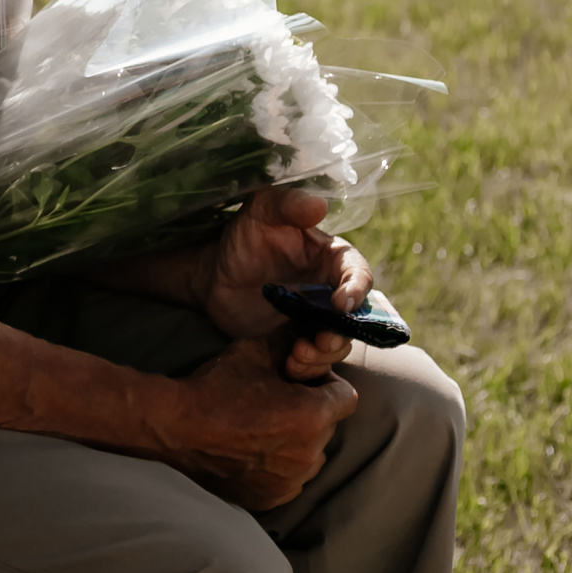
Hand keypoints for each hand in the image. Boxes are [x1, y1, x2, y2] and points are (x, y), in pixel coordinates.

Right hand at [160, 337, 358, 509]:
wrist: (174, 427)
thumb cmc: (214, 387)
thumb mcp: (254, 352)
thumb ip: (289, 343)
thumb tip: (309, 335)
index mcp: (312, 416)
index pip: (346, 397)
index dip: (327, 385)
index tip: (303, 383)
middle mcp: (309, 454)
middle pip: (328, 426)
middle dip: (310, 413)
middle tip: (276, 403)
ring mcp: (292, 481)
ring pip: (311, 455)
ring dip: (297, 442)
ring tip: (261, 429)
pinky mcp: (273, 498)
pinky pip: (290, 479)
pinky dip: (279, 466)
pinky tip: (251, 451)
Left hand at [199, 186, 375, 380]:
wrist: (213, 277)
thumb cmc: (240, 240)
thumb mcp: (258, 213)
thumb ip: (286, 205)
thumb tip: (319, 205)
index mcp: (330, 257)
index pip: (358, 273)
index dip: (356, 290)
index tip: (340, 305)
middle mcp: (332, 288)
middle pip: (357, 317)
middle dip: (343, 333)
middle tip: (318, 340)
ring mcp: (318, 316)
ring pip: (340, 342)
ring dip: (325, 354)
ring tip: (297, 354)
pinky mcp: (301, 338)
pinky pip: (318, 359)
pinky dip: (310, 367)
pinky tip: (290, 365)